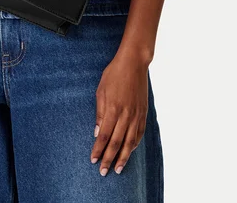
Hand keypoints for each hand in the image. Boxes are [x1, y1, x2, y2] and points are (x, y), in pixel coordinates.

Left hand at [90, 52, 149, 175]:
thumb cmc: (113, 74)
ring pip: (129, 142)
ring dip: (123, 157)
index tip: (93, 160)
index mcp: (112, 109)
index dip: (98, 150)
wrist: (133, 63)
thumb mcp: (101, 90)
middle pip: (116, 143)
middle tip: (103, 172)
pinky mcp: (143, 113)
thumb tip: (97, 132)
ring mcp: (136, 115)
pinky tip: (129, 152)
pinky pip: (139, 134)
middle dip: (109, 159)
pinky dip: (134, 145)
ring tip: (118, 169)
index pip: (103, 136)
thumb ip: (99, 113)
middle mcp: (125, 115)